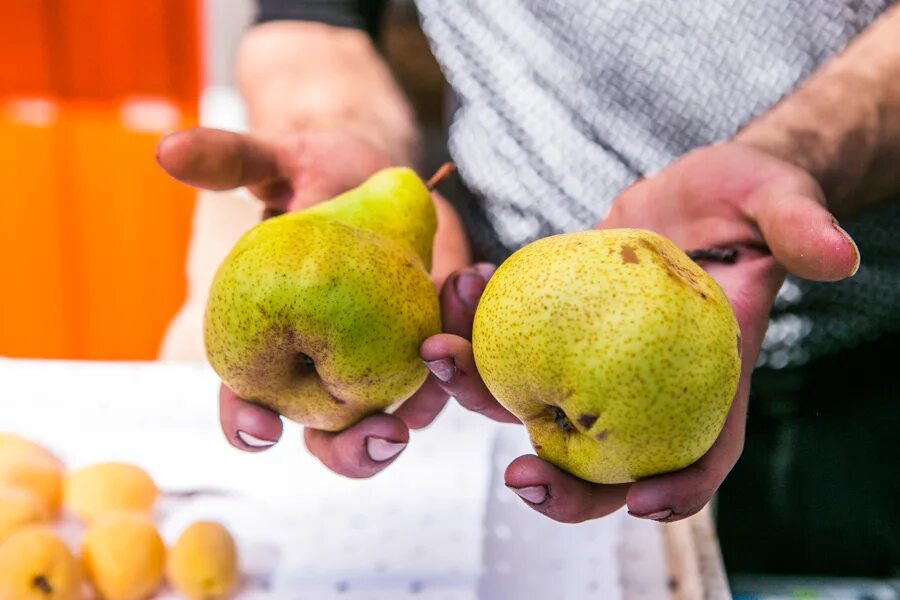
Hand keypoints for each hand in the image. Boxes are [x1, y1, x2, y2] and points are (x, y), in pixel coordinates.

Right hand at [157, 127, 457, 476]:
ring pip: (402, 417)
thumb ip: (231, 161)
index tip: (263, 429)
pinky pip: (451, 365)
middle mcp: (326, 371)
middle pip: (333, 438)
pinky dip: (465, 342)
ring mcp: (382, 366)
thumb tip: (168, 152)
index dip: (247, 424)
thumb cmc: (320, 174)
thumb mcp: (280, 161)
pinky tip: (470, 283)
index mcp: (273, 347)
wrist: (385, 176)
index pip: (249, 402)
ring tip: (442, 347)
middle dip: (357, 453)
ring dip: (429, 401)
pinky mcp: (430, 346)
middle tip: (384, 435)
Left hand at [422, 142, 859, 521]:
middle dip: (560, 485)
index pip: (704, 453)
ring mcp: (593, 360)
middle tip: (516, 479)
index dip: (680, 490)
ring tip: (439, 352)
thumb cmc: (745, 200)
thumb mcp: (781, 201)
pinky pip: (508, 340)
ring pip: (533, 401)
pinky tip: (460, 287)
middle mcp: (643, 385)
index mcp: (707, 379)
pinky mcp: (555, 326)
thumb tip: (837, 256)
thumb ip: (800, 227)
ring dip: (480, 390)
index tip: (641, 501)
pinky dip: (476, 324)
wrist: (690, 188)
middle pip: (603, 460)